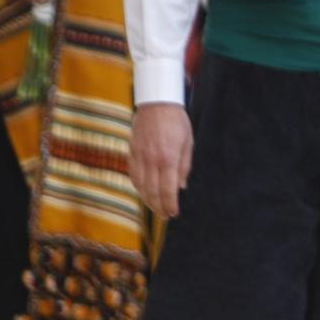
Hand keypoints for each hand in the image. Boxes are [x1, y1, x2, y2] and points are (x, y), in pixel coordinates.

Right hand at [129, 102, 193, 218]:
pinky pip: (133, 175)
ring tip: (156, 208)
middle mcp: (151, 160)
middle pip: (152, 192)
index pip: (168, 189)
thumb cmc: (177, 121)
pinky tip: (144, 192)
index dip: (170, 205)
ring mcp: (139, 156)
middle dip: (159, 207)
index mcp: (168, 158)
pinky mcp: (131, 151)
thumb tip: (181, 187)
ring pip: (140, 186)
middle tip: (165, 216)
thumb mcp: (188, 142)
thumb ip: (185, 166)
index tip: (174, 213)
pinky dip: (138, 187)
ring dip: (147, 200)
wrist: (156, 102)